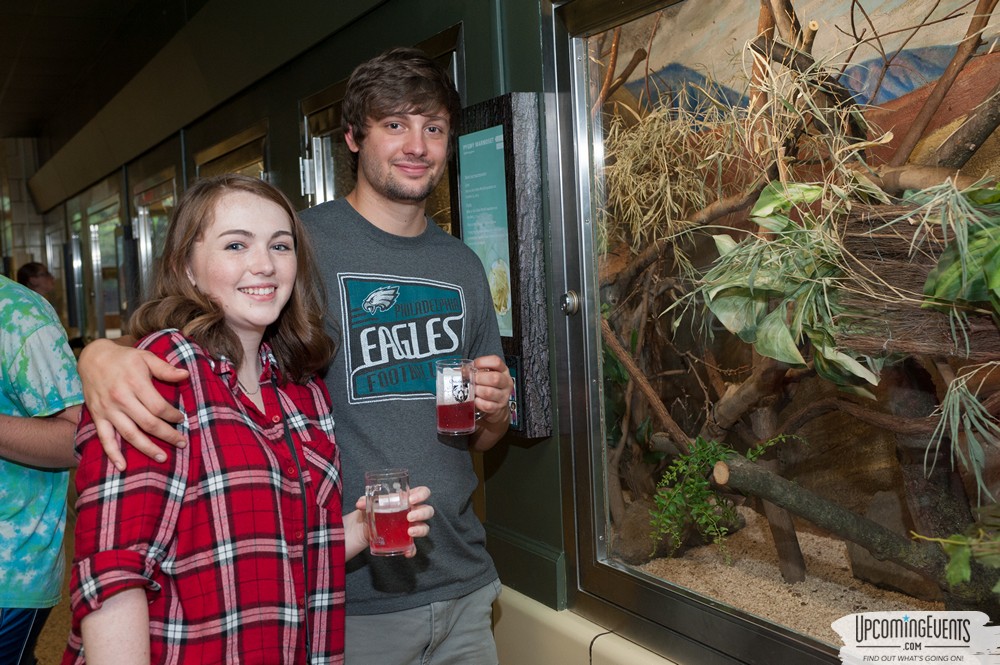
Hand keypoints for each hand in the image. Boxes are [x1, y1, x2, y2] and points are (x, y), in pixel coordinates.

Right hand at [79, 338, 188, 469]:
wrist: (93, 357)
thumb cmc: (125, 358)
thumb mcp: (146, 358)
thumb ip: (165, 369)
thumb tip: (186, 375)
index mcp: (135, 384)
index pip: (158, 407)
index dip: (173, 416)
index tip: (182, 420)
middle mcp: (121, 399)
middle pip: (147, 423)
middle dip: (167, 435)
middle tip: (182, 443)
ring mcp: (108, 410)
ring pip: (129, 434)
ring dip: (146, 448)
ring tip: (162, 458)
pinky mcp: (97, 416)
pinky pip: (104, 438)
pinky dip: (112, 454)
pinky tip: (122, 467)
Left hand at [352, 486, 433, 557]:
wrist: (364, 527)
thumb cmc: (373, 510)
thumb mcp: (369, 503)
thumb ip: (365, 501)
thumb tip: (360, 503)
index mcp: (407, 499)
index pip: (422, 492)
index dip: (422, 494)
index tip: (411, 499)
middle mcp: (413, 512)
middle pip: (428, 510)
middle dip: (422, 513)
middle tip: (409, 516)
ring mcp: (411, 527)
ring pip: (425, 527)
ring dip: (420, 529)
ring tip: (410, 532)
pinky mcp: (406, 541)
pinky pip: (414, 546)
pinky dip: (412, 550)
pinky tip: (407, 552)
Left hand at [472, 355, 512, 425]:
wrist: (496, 404)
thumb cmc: (488, 385)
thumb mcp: (486, 374)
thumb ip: (477, 370)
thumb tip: (462, 371)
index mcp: (503, 370)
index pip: (496, 362)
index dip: (482, 362)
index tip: (472, 366)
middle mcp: (506, 382)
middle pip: (495, 378)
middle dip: (479, 379)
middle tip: (471, 380)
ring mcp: (503, 396)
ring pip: (489, 392)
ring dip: (477, 391)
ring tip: (472, 390)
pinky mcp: (498, 407)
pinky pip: (486, 405)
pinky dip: (478, 402)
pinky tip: (475, 399)